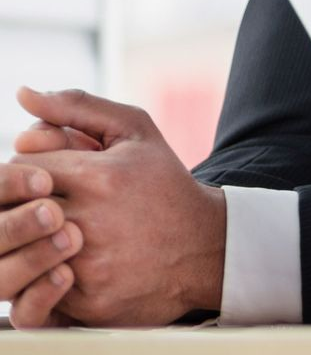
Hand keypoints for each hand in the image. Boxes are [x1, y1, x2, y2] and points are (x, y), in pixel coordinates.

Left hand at [8, 87, 226, 326]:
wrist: (205, 248)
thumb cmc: (164, 184)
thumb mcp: (135, 132)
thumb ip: (77, 108)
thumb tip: (22, 93)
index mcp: (100, 176)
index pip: (20, 167)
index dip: (27, 170)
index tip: (46, 176)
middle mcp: (89, 222)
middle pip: (12, 209)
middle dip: (21, 204)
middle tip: (44, 204)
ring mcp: (87, 266)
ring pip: (18, 251)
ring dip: (26, 240)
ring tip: (48, 232)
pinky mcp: (86, 303)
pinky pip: (35, 289)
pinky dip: (41, 274)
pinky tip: (64, 261)